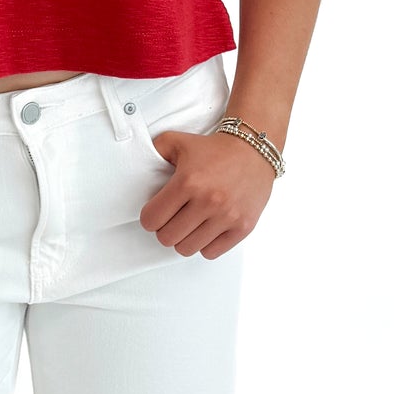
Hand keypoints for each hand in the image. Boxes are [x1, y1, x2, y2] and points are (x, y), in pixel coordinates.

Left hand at [140, 126, 275, 257]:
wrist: (254, 150)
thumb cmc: (215, 149)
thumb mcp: (177, 141)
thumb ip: (155, 150)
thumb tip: (139, 166)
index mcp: (188, 182)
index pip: (151, 219)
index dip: (150, 218)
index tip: (156, 212)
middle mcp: (208, 201)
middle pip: (167, 238)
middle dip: (165, 229)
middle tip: (172, 219)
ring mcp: (227, 216)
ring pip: (187, 249)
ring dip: (184, 238)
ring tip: (189, 224)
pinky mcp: (243, 227)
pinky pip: (211, 252)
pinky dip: (205, 244)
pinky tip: (206, 229)